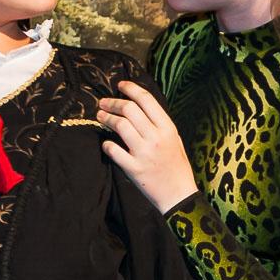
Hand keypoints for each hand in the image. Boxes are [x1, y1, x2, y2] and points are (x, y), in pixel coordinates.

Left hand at [98, 81, 197, 212]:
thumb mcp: (174, 139)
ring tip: (100, 116)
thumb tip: (137, 106)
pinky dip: (107, 144)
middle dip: (113, 102)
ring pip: (120, 126)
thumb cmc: (176, 165)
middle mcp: (156, 138)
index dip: (130, 88)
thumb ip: (158, 123)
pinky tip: (106, 143)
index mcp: (167, 128)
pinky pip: (114, 151)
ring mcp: (144, 153)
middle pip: (129, 109)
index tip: (120, 85)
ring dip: (107, 118)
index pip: (146, 100)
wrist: (179, 194)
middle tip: (103, 103)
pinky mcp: (134, 169)